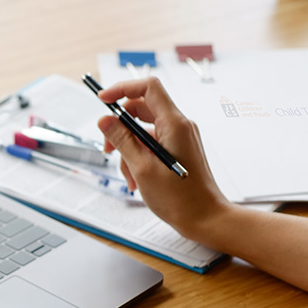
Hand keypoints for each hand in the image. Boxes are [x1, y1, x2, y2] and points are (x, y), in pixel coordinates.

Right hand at [98, 77, 232, 244]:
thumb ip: (122, 140)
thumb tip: (104, 119)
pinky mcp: (178, 150)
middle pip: (141, 109)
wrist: (205, 219)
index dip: (122, 88)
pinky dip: (139, 158)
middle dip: (120, 128)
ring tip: (129, 177)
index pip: (148, 87)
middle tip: (108, 149)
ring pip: (143, 131)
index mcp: (174, 124)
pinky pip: (152, 145)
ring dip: (128, 150)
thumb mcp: (142, 168)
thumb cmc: (179, 198)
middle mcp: (179, 126)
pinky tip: (137, 180)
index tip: (102, 100)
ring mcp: (179, 138)